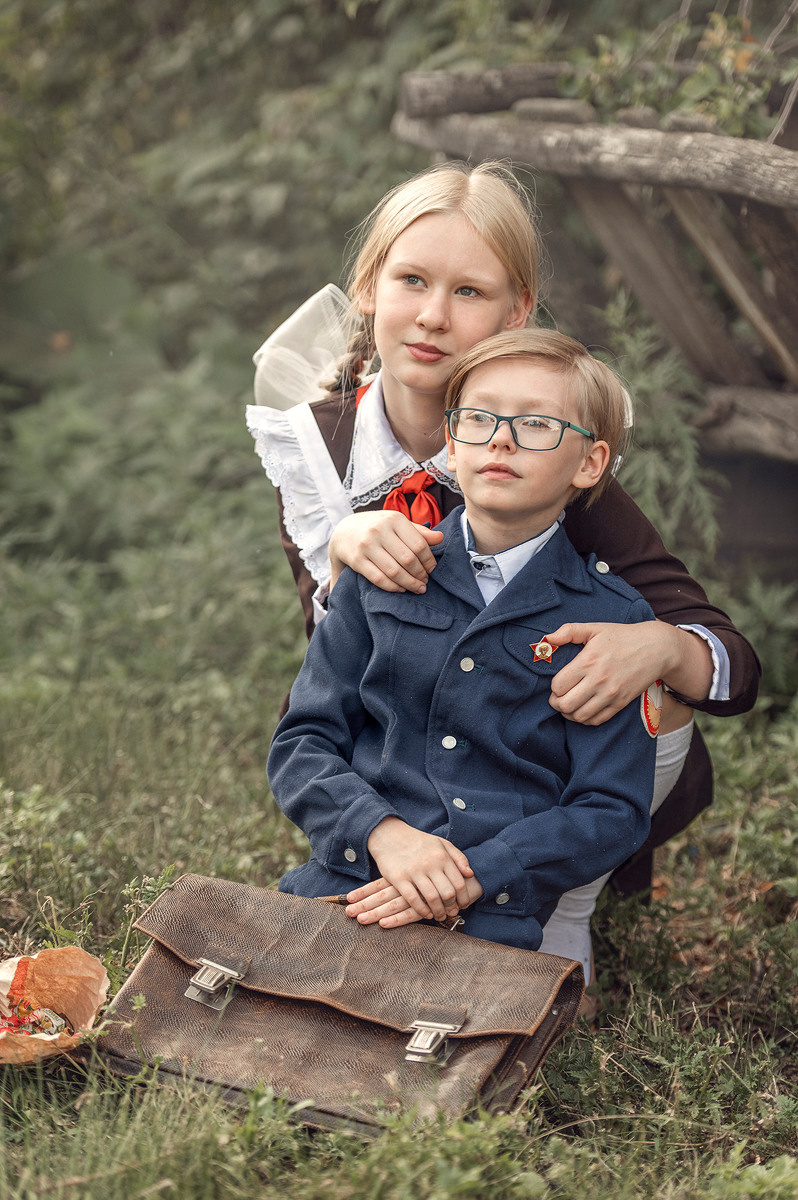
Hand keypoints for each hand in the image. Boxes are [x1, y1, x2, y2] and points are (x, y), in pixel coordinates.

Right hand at [329, 511, 442, 592]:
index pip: (419, 544)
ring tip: (417, 588)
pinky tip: (401, 589)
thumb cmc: (377, 528)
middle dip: (420, 574)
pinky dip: (393, 587)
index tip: (432, 570)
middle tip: (425, 582)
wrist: (344, 532)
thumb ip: (419, 531)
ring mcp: (366, 545)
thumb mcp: (397, 524)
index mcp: (394, 518)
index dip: (429, 561)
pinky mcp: (357, 560)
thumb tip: (441, 538)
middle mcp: (379, 530)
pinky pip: (379, 579)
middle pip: (408, 559)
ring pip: (394, 571)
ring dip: (409, 584)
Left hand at [345, 874, 483, 928]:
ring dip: (376, 913)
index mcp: (406, 873)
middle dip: (364, 904)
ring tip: (360, 920)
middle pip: (382, 895)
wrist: (472, 875)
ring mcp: (419, 894)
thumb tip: (389, 879)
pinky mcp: (430, 906)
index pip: (380, 883)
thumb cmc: (445, 869)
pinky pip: (410, 913)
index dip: (365, 891)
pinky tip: (384, 924)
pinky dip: (397, 919)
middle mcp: (410, 882)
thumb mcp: (425, 866)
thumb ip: (411, 872)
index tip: (349, 898)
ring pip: (393, 904)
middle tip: (348, 912)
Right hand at [364, 817, 474, 921]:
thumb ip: (458, 857)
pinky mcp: (399, 878)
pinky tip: (426, 914)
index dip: (463, 898)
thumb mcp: (441, 843)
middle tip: (452, 912)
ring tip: (440, 916)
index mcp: (442, 856)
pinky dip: (422, 910)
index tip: (463, 905)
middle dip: (452, 907)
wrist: (390, 835)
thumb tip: (470, 874)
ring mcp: (414, 871)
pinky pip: (413, 900)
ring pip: (432, 898)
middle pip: (447, 893)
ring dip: (438, 912)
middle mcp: (430, 864)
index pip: (459, 883)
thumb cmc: (419, 842)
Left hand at [546, 620, 710, 725]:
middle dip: (556, 703)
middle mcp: (598, 680)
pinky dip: (585, 719)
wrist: (656, 648)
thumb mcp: (595, 628)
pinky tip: (583, 710)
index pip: (558, 685)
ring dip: (569, 713)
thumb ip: (568, 631)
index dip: (553, 687)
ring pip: (579, 716)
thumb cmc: (622, 637)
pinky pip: (596, 720)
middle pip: (565, 704)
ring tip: (569, 705)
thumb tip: (546, 640)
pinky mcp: (621, 703)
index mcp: (588, 661)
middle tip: (558, 697)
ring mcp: (611, 694)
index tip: (558, 683)